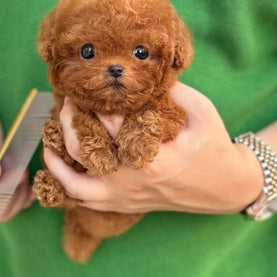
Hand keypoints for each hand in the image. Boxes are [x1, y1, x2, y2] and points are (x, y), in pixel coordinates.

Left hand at [42, 83, 263, 215]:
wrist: (226, 187)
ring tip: (50, 137)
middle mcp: (131, 182)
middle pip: (83, 149)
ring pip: (74, 183)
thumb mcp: (201, 111)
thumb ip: (171, 90)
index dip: (94, 101)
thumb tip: (141, 70)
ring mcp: (125, 198)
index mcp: (150, 159)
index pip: (108, 123)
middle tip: (68, 102)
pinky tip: (61, 164)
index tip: (88, 85)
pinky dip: (66, 184)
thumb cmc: (213, 146)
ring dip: (57, 160)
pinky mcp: (124, 206)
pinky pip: (84, 200)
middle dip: (68, 121)